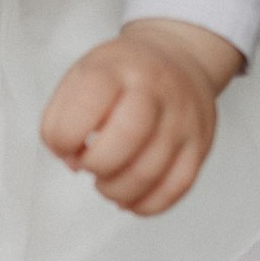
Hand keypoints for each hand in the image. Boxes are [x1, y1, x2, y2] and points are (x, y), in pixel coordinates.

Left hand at [39, 19, 243, 214]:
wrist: (180, 56)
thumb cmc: (122, 75)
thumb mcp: (81, 76)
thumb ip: (60, 118)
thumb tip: (71, 160)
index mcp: (118, 69)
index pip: (89, 104)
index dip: (66, 137)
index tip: (65, 144)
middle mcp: (156, 90)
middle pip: (127, 138)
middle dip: (96, 164)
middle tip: (89, 163)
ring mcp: (183, 119)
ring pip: (149, 172)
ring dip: (116, 190)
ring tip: (106, 181)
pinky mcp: (199, 146)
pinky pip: (175, 188)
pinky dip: (145, 204)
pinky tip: (129, 197)